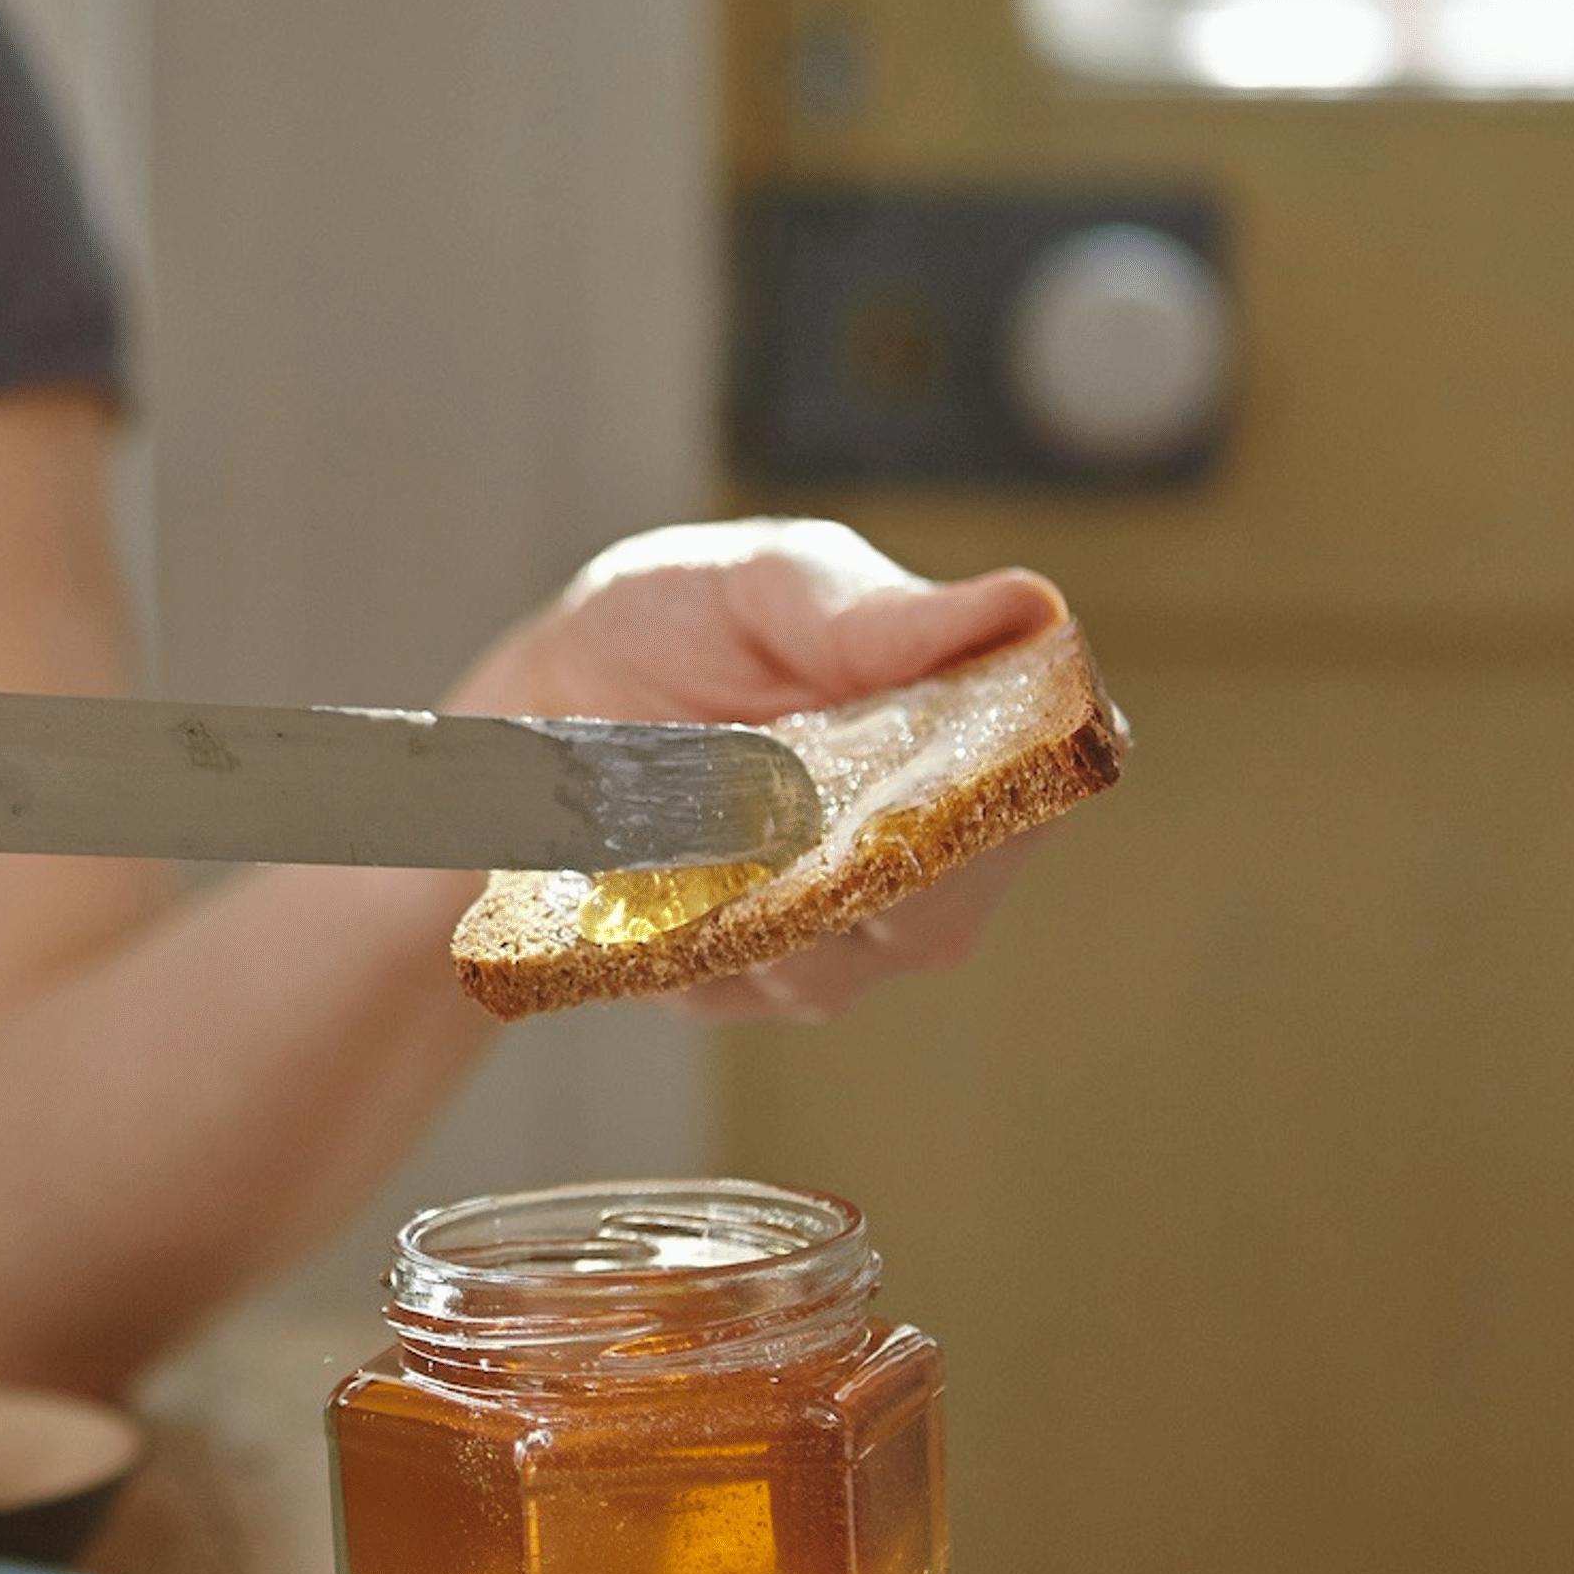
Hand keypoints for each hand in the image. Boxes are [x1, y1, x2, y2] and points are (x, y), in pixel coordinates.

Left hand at [445, 517, 1064, 1022]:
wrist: (542, 694)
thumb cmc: (681, 619)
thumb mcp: (769, 586)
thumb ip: (877, 612)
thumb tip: (1030, 606)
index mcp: (961, 748)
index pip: (1031, 801)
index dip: (997, 811)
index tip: (923, 792)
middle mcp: (915, 862)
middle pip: (936, 918)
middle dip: (862, 882)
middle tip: (780, 820)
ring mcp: (825, 936)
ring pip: (828, 969)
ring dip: (758, 913)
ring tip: (688, 838)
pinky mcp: (729, 980)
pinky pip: (723, 987)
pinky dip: (680, 937)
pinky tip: (638, 884)